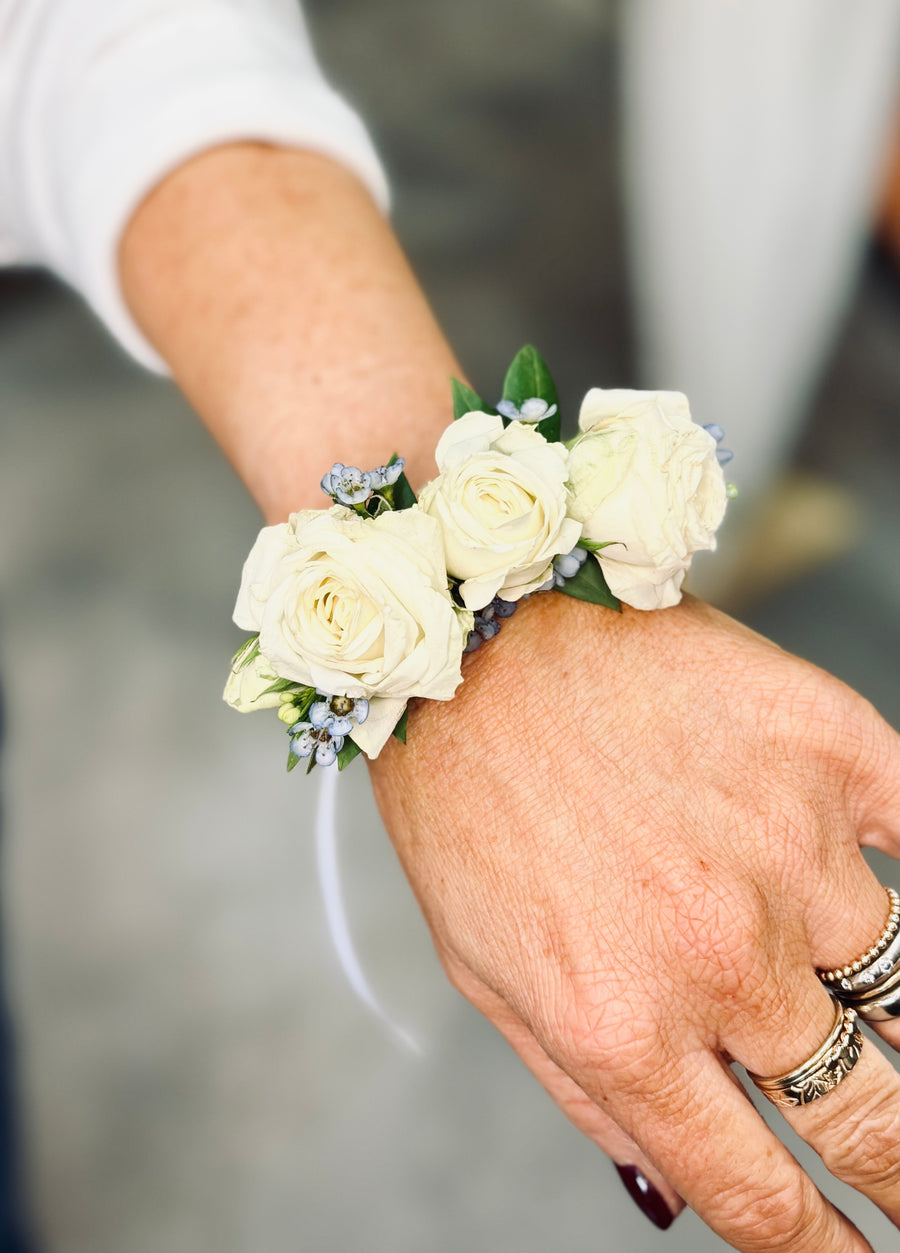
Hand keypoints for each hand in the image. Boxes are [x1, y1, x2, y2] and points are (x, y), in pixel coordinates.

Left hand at [368, 591, 899, 1250]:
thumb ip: (589, 1090)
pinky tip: (895, 895)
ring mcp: (791, 848)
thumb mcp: (488, 973)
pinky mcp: (831, 750)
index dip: (823, 1251)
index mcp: (623, 1027)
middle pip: (873, 1115)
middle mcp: (721, 955)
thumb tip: (681, 1187)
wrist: (480, 636)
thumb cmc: (471, 801)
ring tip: (873, 1017)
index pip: (762, 1191)